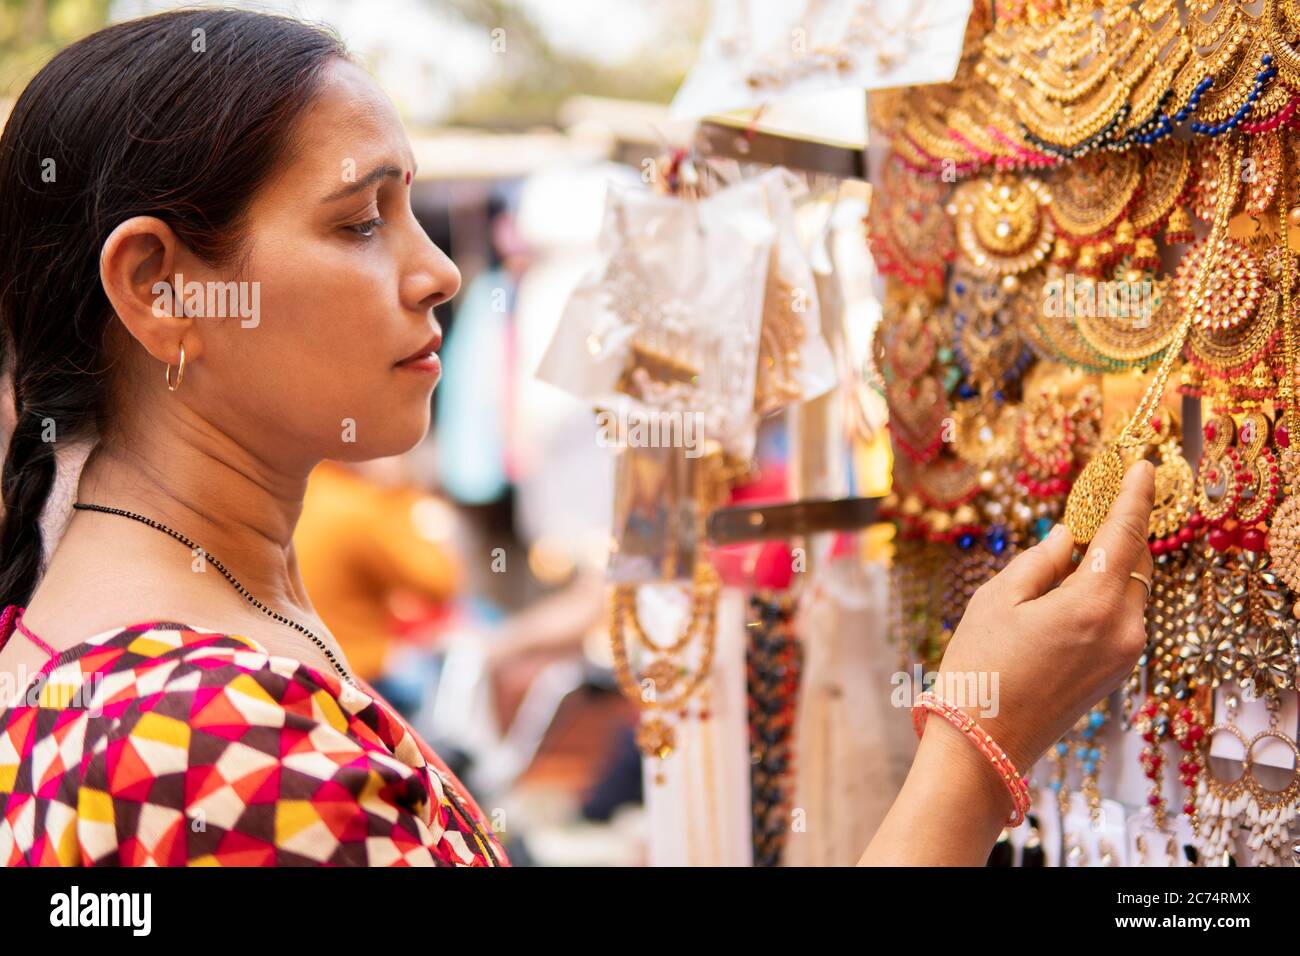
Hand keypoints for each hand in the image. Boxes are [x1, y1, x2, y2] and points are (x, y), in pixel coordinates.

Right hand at [932, 458, 1154, 774]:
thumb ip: (1040, 561)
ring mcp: (1125, 654)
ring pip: (1131, 589)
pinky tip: (1074, 585)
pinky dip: (1108, 592)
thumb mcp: (998, 600)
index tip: (1141, 465)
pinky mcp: (1117, 672)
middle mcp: (1123, 629)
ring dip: (1112, 563)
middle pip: (1135, 560)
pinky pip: (1123, 616)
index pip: (1125, 533)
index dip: (1134, 495)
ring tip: (1078, 545)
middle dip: (1120, 529)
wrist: (983, 745)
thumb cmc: (980, 669)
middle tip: (1098, 500)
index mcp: (1093, 604)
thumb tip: (1068, 537)